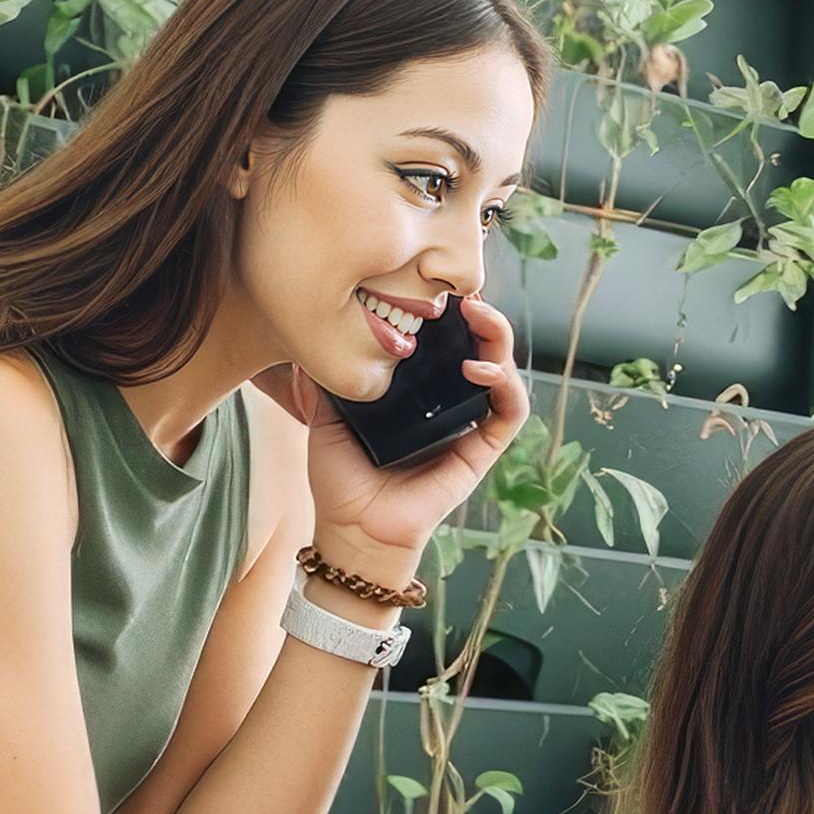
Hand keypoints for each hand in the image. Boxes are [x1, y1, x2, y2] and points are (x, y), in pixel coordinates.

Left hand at [262, 296, 528, 567]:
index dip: (450, 311)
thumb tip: (304, 334)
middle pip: (481, 346)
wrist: (351, 529)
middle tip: (465, 292)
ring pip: (503, 371)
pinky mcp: (481, 451)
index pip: (446, 340)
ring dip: (499, 339)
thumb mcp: (324, 414)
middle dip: (481, 314)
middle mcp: (449, 402)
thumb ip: (320, 376)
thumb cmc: (340, 478)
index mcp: (418, 390)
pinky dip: (505, 386)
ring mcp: (469, 424)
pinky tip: (479, 369)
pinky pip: (509, 413)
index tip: (436, 283)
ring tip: (479, 316)